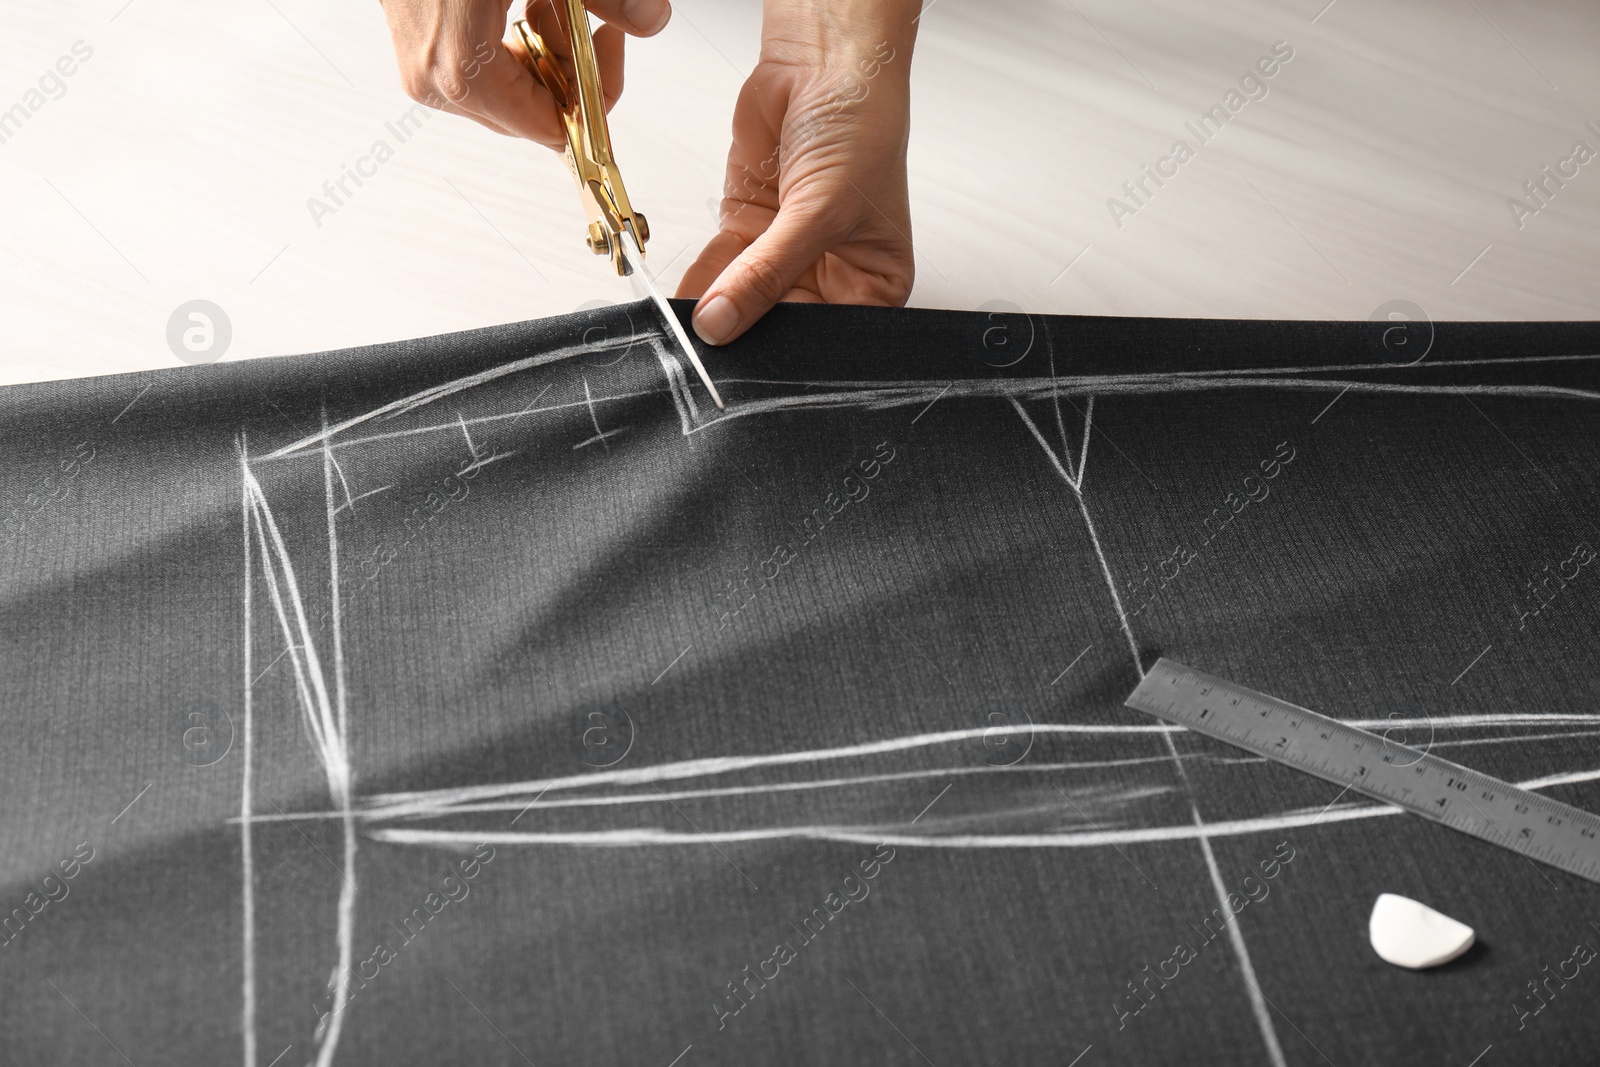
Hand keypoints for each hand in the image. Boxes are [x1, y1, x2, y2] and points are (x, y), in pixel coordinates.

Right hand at [378, 0, 671, 147]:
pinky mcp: (418, 50)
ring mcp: (422, 70)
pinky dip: (515, 41)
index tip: (607, 42)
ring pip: (513, 92)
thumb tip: (652, 20)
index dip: (594, 93)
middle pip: (534, 115)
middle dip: (570, 65)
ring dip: (545, 50)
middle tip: (579, 12)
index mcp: (463, 71)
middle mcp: (436, 82)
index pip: (555, 129)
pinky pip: (486, 70)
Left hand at [677, 0, 919, 344]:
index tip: (752, 359)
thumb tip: (722, 322)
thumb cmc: (862, 124)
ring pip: (744, 298)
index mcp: (875, 282)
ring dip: (716, 308)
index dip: (791, 350)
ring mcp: (786, 252)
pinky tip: (685, 298)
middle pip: (782, 323)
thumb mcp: (820, 210)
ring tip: (692, 324)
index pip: (828, 336)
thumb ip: (766, 273)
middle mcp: (831, 273)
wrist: (825, 60)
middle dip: (748, 331)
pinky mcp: (750, 228)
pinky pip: (720, 268)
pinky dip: (700, 281)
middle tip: (716, 344)